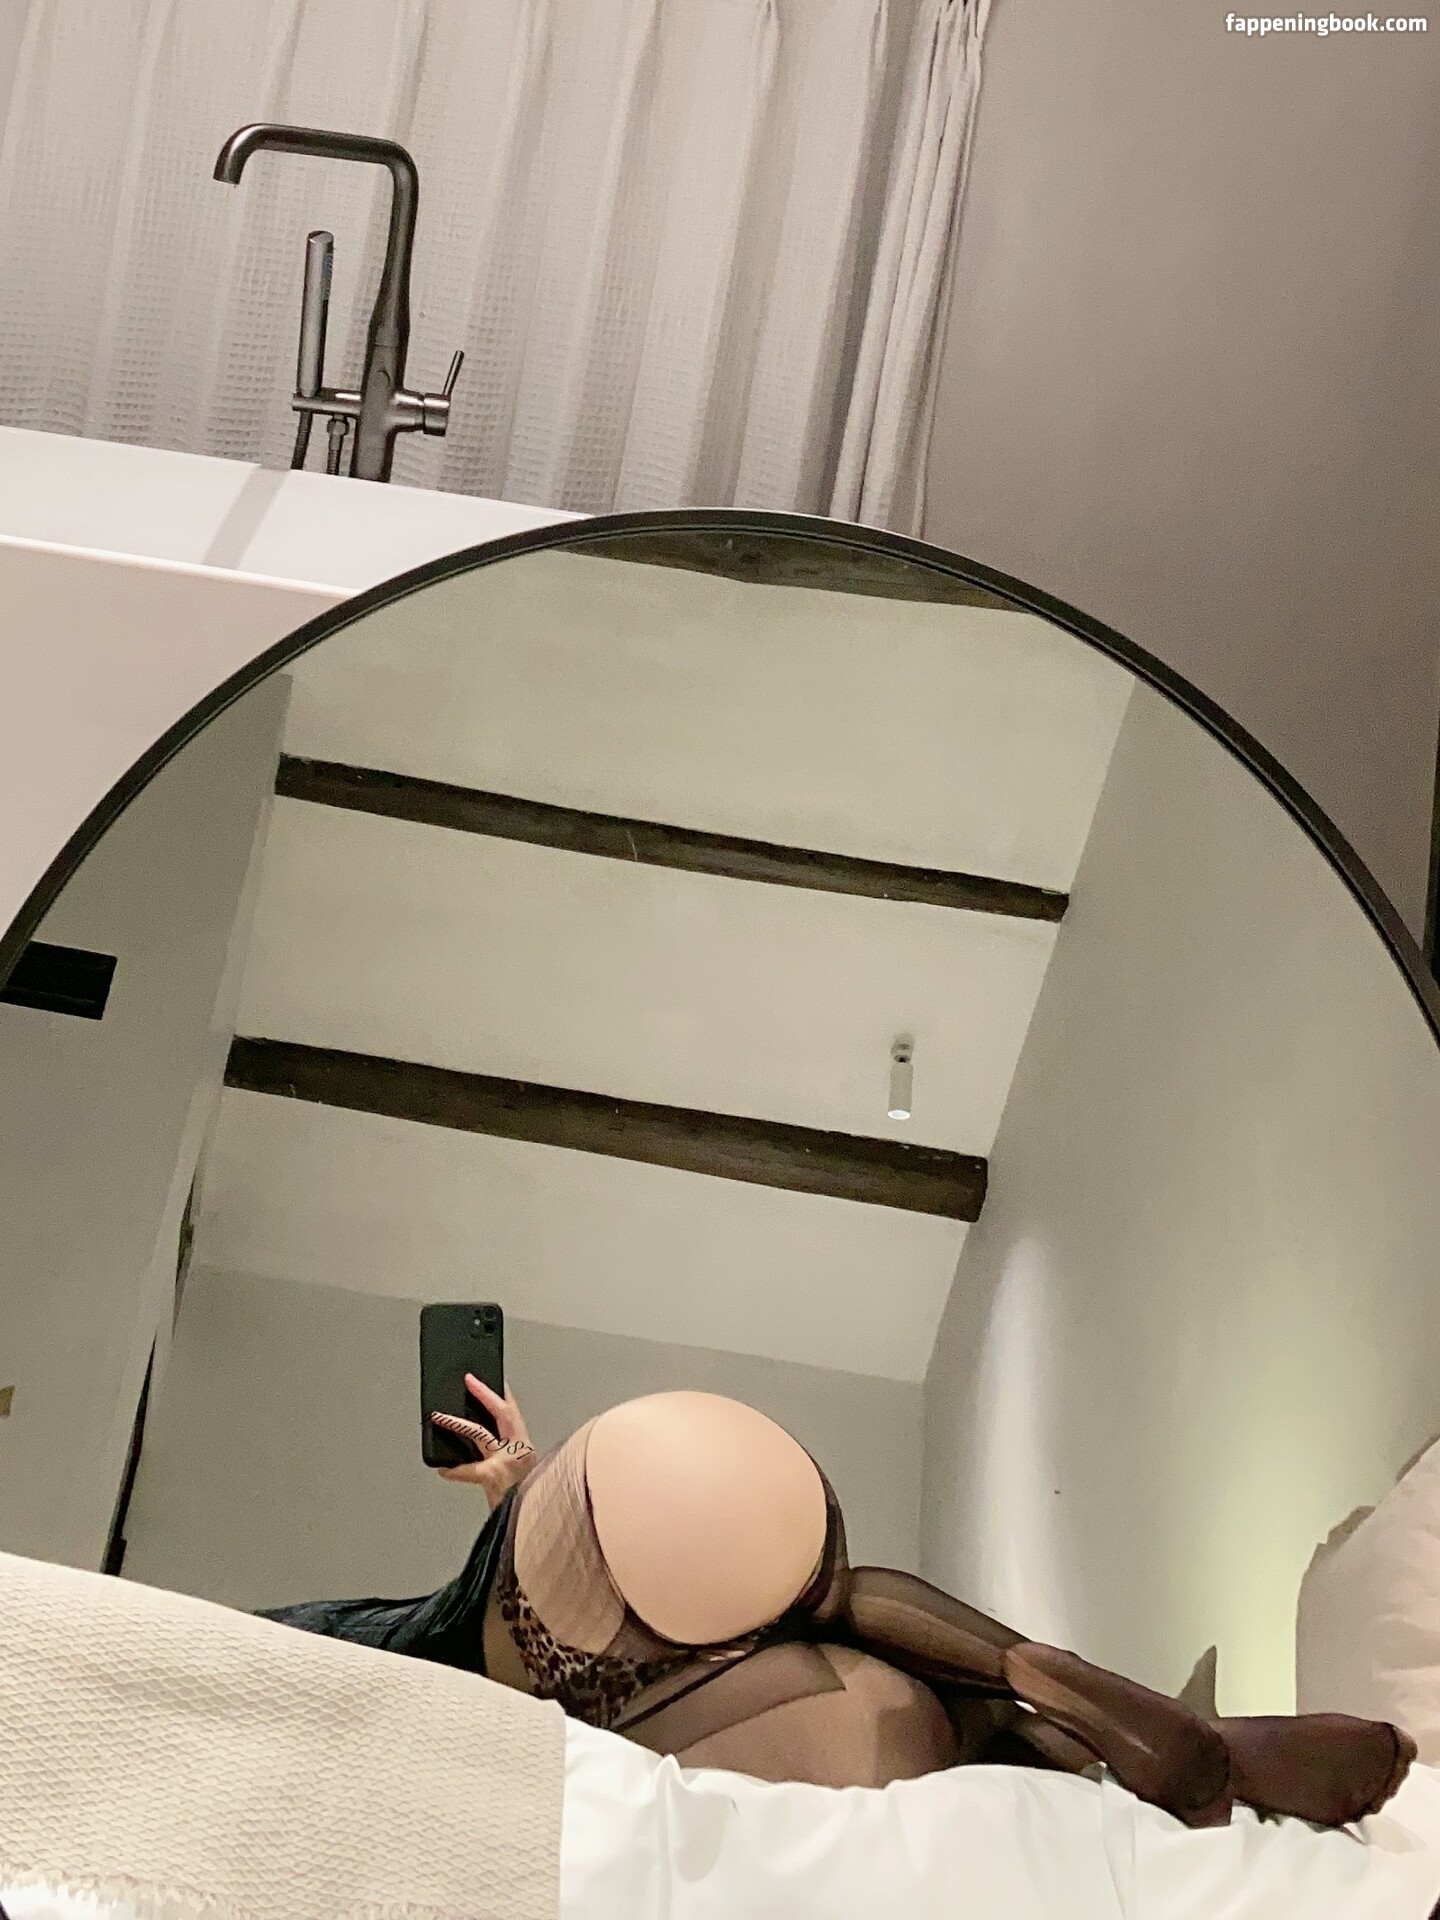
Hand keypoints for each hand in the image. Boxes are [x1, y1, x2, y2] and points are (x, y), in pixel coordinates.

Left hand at [430, 1376, 535, 1508]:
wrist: (527, 1523)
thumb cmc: (521, 1502)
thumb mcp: (521, 1477)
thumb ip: (505, 1460)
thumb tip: (477, 1446)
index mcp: (526, 1449)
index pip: (514, 1414)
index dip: (504, 1395)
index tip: (495, 1379)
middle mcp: (519, 1451)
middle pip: (502, 1413)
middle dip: (484, 1394)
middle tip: (469, 1380)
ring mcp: (506, 1462)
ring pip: (479, 1433)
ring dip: (456, 1423)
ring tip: (438, 1416)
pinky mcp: (493, 1475)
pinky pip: (467, 1469)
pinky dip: (453, 1470)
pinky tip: (442, 1469)